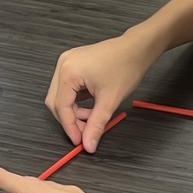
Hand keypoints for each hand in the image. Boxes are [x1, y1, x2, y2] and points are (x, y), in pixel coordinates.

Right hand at [45, 34, 153, 152]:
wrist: (137, 48)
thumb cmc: (126, 66)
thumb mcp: (110, 101)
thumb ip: (96, 125)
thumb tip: (88, 144)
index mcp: (68, 72)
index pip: (61, 107)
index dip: (70, 128)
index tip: (80, 141)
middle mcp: (63, 65)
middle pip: (56, 102)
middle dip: (70, 120)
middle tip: (85, 132)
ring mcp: (67, 63)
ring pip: (61, 96)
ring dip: (73, 111)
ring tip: (91, 118)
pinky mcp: (73, 64)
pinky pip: (67, 88)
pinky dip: (76, 101)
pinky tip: (90, 107)